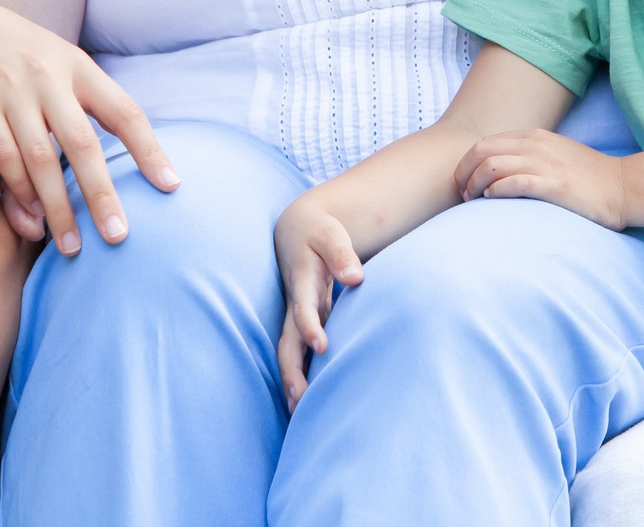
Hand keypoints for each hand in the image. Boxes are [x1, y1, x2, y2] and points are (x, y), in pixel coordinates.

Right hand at [0, 0, 177, 258]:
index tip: (171, 187)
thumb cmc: (8, 49)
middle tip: (119, 237)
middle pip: (84, 145)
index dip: (150, 151)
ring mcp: (12, 91)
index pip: (125, 112)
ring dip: (58, 208)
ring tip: (72, 247)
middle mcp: (50, 77)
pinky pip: (2, 158)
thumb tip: (122, 141)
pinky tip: (30, 219)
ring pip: (42, 160)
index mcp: (78, 66)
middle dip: (102, 195)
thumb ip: (82, 94)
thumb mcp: (53, 57)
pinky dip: (19, 192)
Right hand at [274, 198, 366, 407]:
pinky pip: (297, 353)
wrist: (297, 228)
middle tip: (300, 400)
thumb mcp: (330, 233)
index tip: (321, 346)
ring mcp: (297, 316)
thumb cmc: (319, 232)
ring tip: (299, 414)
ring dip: (292, 381)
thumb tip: (356, 277)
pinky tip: (306, 401)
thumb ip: (342, 253)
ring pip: (289, 353)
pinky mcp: (304, 323)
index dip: (310, 327)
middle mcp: (295, 305)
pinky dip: (299, 375)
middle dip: (291, 371)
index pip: (303, 310)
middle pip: (287, 343)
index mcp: (301, 283)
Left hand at [452, 129, 629, 228]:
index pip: (487, 142)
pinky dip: (497, 190)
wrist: (623, 188)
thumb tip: (498, 172)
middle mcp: (537, 145)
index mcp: (535, 136)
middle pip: (482, 150)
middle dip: (464, 172)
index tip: (463, 182)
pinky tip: (492, 200)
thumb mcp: (555, 156)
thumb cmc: (588, 178)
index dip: (467, 162)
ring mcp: (546, 163)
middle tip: (462, 193)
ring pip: (493, 165)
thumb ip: (529, 156)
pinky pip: (514, 182)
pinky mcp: (555, 184)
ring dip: (475, 183)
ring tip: (473, 200)